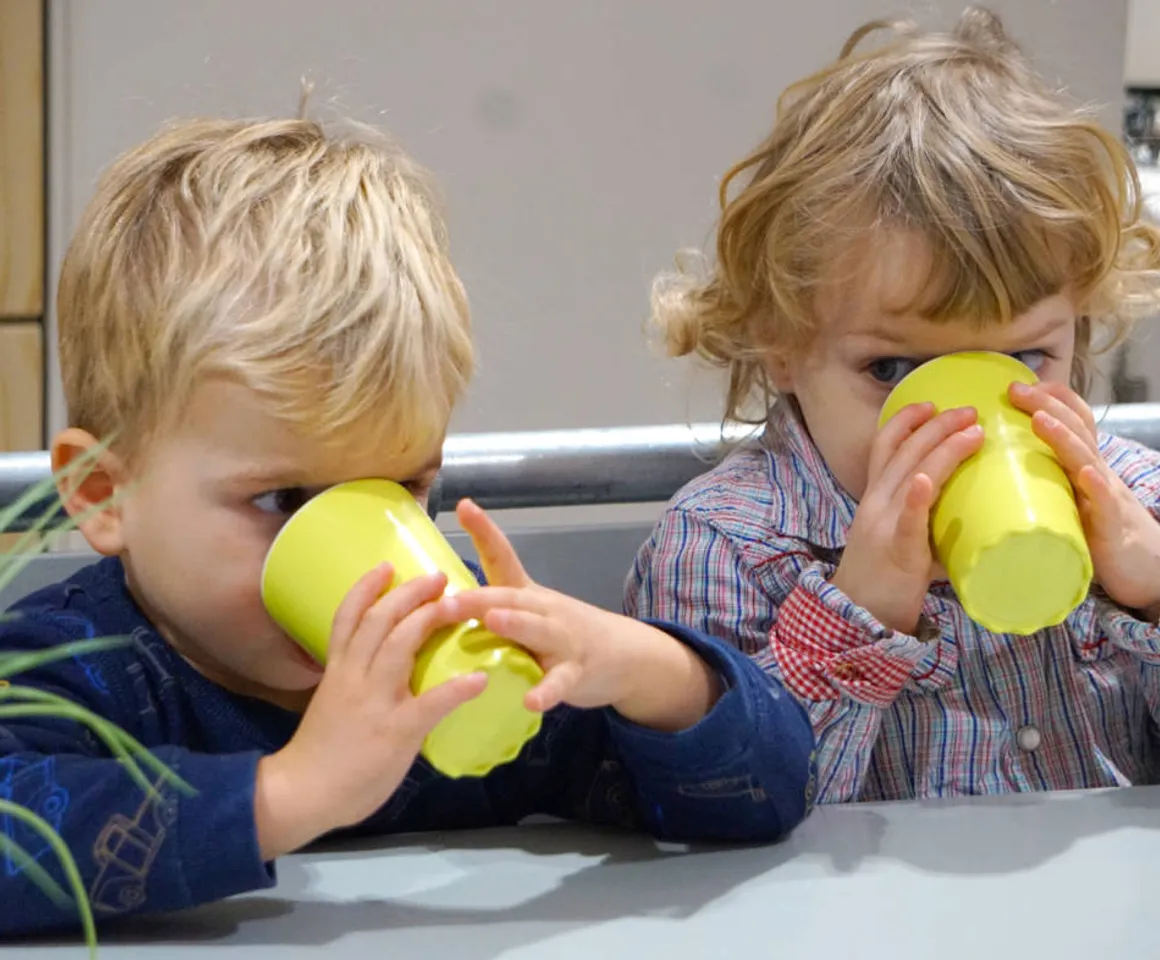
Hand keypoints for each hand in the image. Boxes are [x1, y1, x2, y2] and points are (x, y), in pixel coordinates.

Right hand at [254, 566, 486, 859]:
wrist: (300, 794)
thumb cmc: (317, 756)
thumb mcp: (331, 705)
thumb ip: (356, 685)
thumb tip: (384, 676)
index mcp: (338, 671)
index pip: (349, 617)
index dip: (367, 587)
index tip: (387, 566)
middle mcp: (355, 676)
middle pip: (381, 620)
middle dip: (410, 593)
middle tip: (438, 576)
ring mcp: (375, 701)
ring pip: (400, 645)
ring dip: (431, 618)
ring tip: (459, 604)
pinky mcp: (395, 730)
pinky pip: (430, 703)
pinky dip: (456, 689)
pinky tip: (479, 680)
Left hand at [443, 499, 720, 731]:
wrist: (623, 655)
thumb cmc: (562, 633)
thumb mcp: (529, 613)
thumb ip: (491, 609)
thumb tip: (433, 604)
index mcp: (526, 594)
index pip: (503, 557)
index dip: (485, 531)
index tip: (464, 506)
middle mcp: (544, 609)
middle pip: (510, 597)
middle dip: (476, 599)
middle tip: (442, 603)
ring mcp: (563, 639)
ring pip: (538, 629)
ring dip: (515, 624)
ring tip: (493, 621)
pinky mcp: (577, 672)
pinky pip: (560, 681)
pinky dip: (546, 691)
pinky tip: (532, 701)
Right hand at [832, 403, 983, 632]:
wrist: (857, 618)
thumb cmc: (884, 581)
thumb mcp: (900, 538)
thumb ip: (927, 521)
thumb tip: (971, 512)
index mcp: (876, 499)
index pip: (885, 447)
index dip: (905, 420)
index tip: (930, 402)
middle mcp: (876, 504)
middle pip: (903, 452)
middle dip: (937, 425)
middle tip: (969, 409)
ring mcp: (884, 525)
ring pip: (911, 474)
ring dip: (943, 448)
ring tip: (974, 431)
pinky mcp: (897, 551)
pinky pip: (907, 520)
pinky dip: (918, 497)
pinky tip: (929, 480)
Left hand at [1010, 380, 1159, 614]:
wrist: (1144, 569)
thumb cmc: (1099, 534)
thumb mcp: (1069, 500)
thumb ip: (1042, 484)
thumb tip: (992, 473)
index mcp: (1083, 466)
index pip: (1075, 421)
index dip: (1052, 399)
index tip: (1020, 383)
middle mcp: (1095, 474)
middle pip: (1076, 430)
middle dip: (1047, 405)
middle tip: (1015, 389)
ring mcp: (1104, 497)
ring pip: (1086, 459)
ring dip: (1064, 437)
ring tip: (1040, 418)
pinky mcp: (1110, 527)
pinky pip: (1105, 503)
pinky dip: (1096, 486)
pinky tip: (1086, 474)